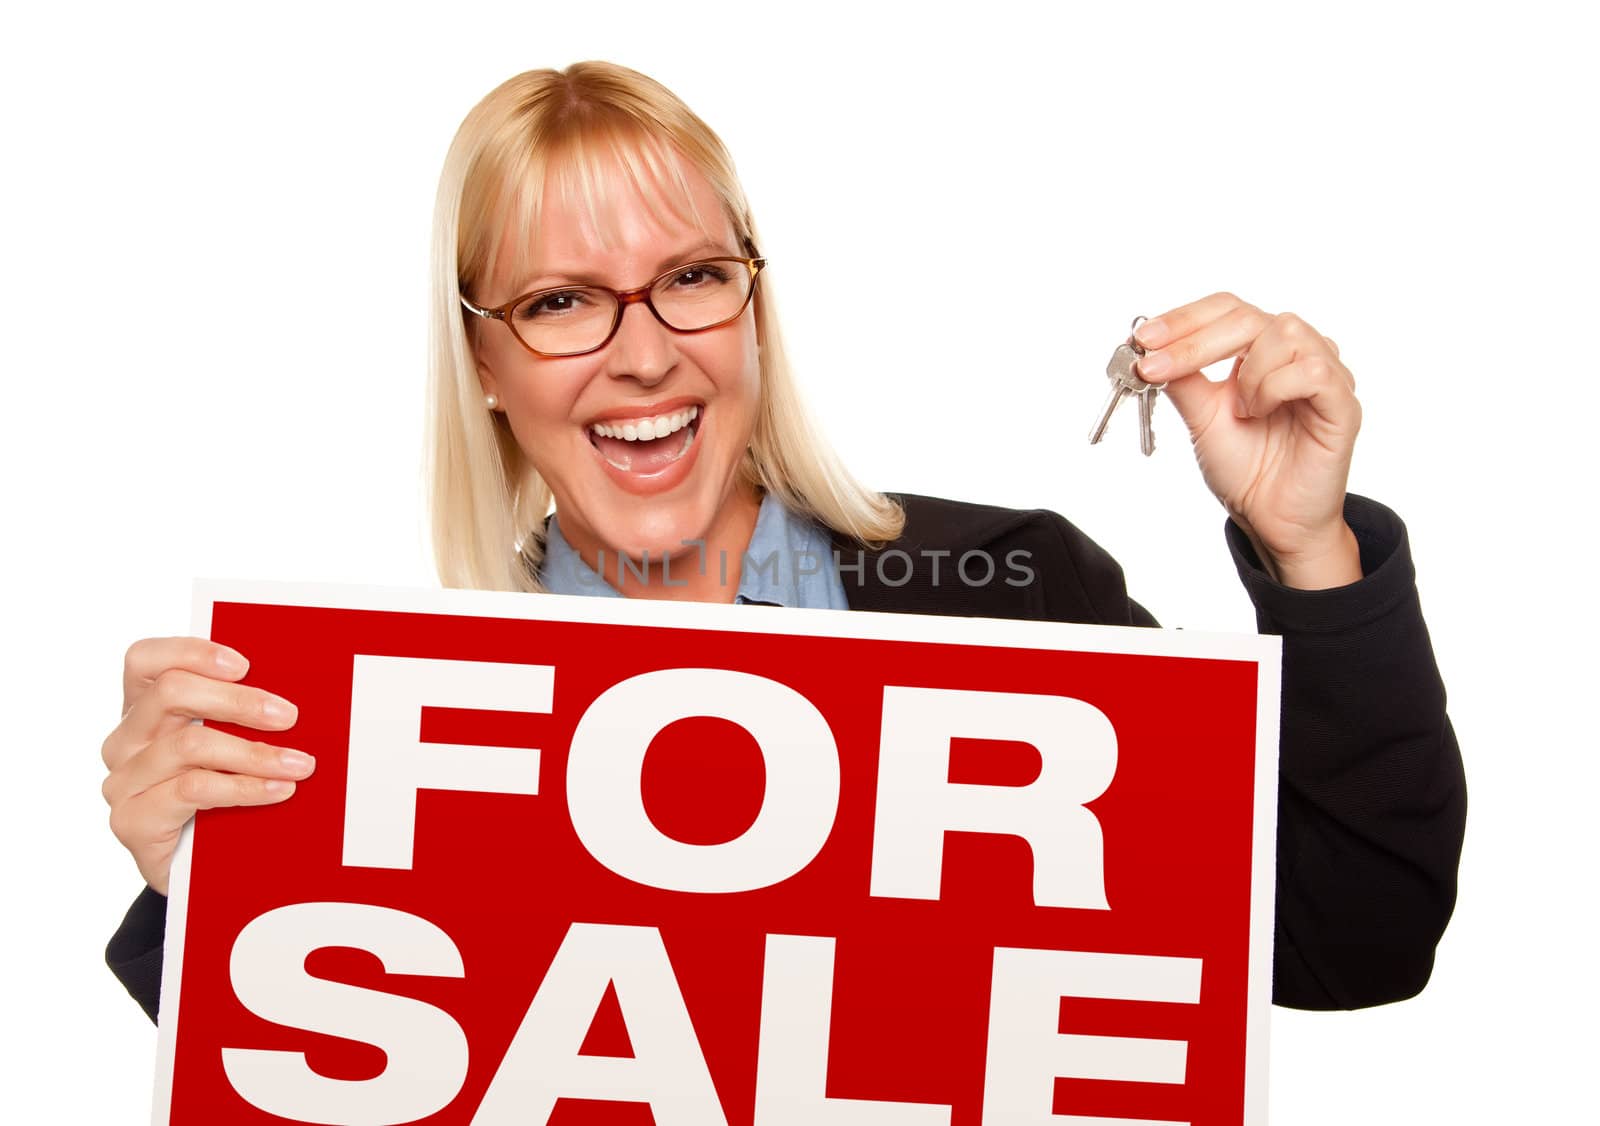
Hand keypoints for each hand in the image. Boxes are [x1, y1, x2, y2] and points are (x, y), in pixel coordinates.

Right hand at [101, 638, 311, 894]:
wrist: (199, 874)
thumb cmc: (221, 797)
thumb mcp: (229, 747)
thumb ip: (241, 716)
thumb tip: (294, 693)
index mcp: (144, 709)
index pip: (146, 660)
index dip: (191, 652)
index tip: (244, 664)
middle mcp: (125, 740)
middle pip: (171, 693)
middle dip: (238, 700)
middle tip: (290, 715)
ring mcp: (124, 781)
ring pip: (189, 745)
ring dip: (254, 753)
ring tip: (300, 765)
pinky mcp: (132, 820)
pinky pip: (192, 790)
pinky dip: (243, 787)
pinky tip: (278, 790)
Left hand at [1131, 292, 1362, 589]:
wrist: (1270, 518)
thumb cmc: (1245, 467)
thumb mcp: (1200, 418)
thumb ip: (1183, 380)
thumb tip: (1149, 347)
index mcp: (1261, 350)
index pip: (1226, 310)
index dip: (1184, 318)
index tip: (1142, 337)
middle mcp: (1295, 352)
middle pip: (1248, 315)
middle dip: (1194, 340)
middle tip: (1156, 366)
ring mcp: (1324, 373)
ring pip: (1284, 333)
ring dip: (1247, 373)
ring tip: (1241, 411)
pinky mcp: (1342, 403)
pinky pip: (1313, 371)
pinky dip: (1275, 388)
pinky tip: (1261, 413)